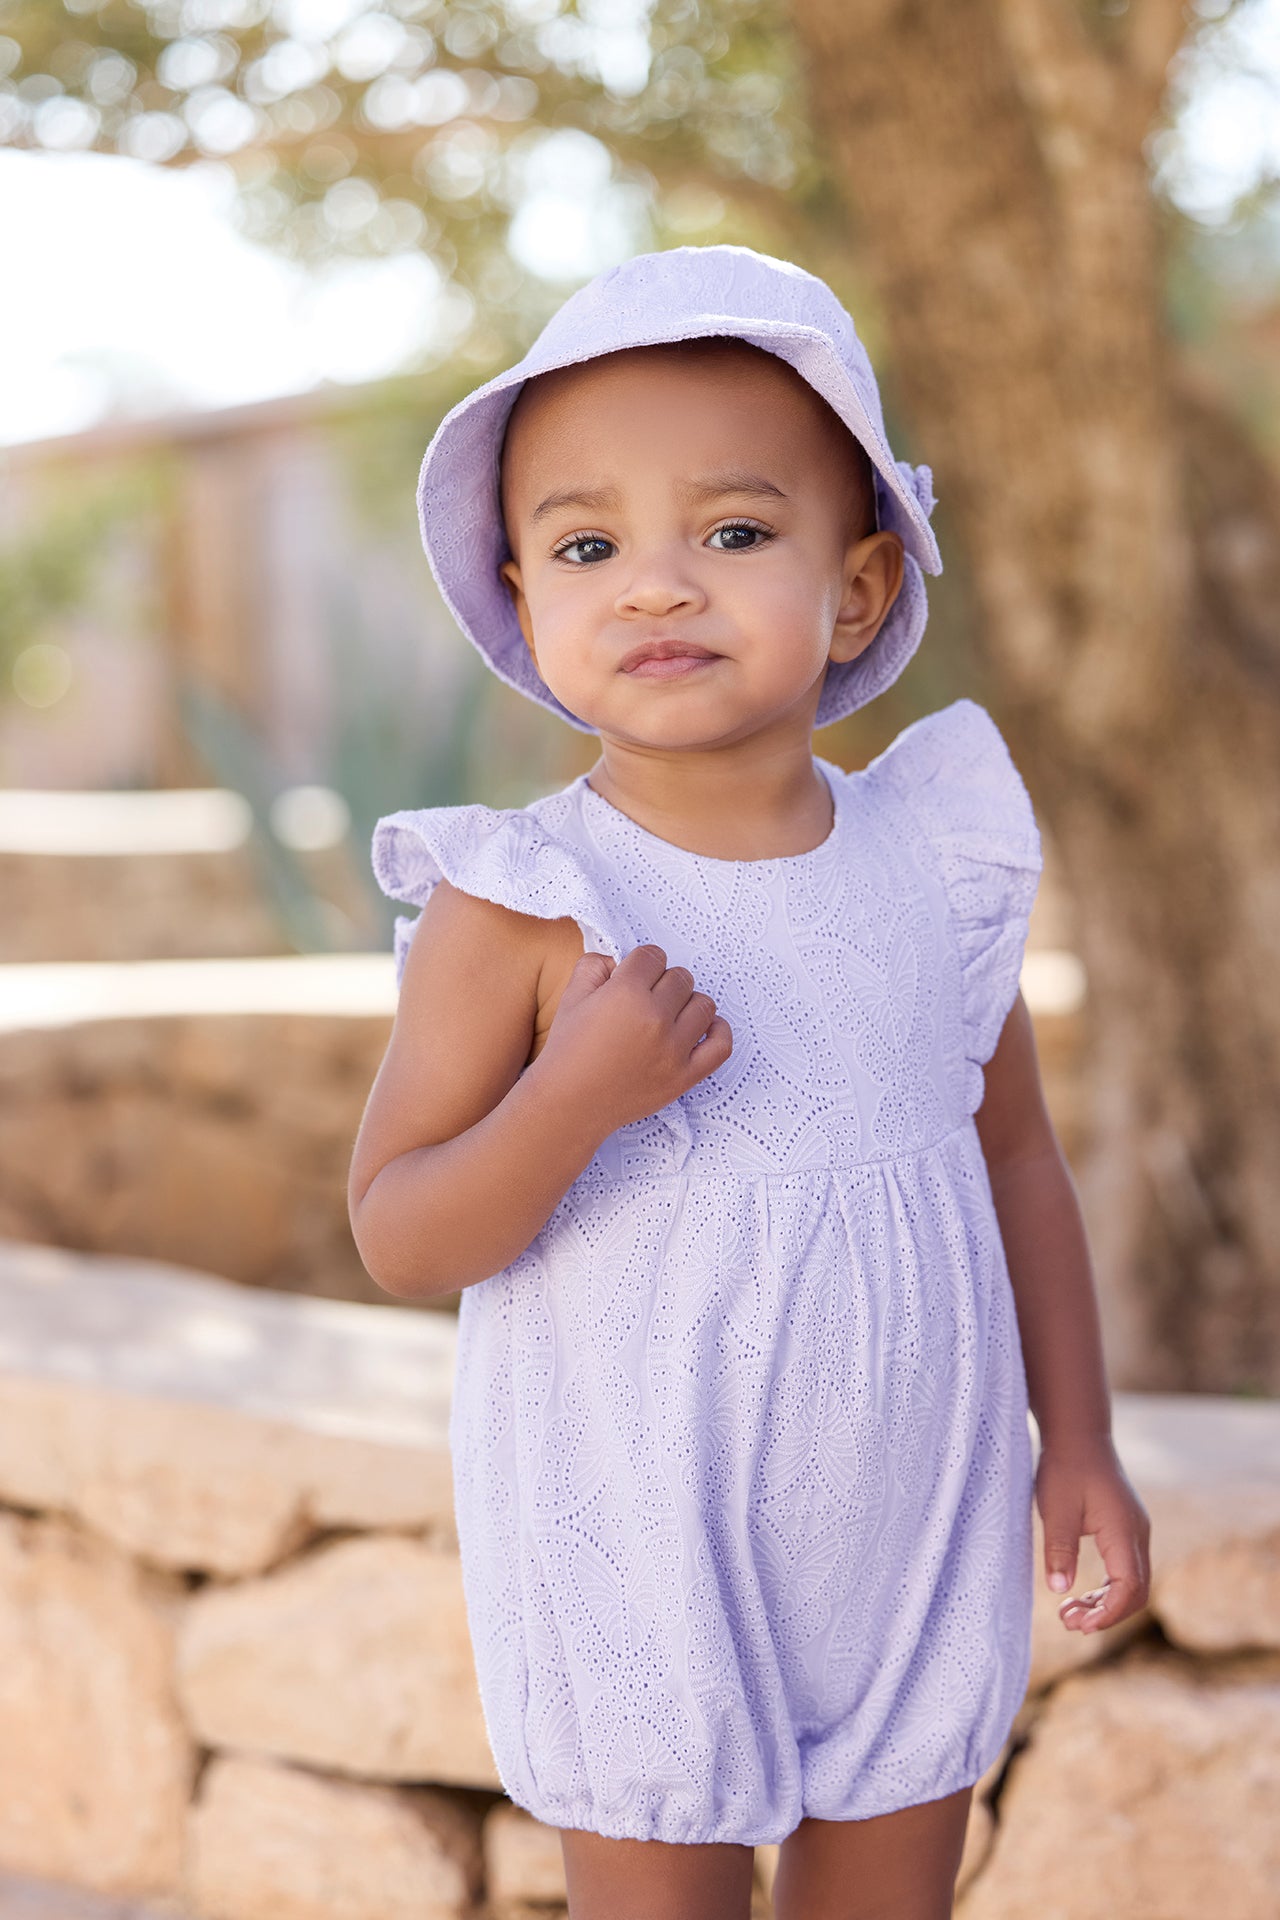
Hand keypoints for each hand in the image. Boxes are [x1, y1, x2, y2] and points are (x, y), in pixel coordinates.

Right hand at [533, 943, 732, 1138]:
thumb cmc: (568, 1052)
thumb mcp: (571, 998)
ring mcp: (674, 1049)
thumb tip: (618, 960)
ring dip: (687, 1003)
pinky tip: (703, 1027)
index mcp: (625, 994)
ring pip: (703, 1004)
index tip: (634, 975)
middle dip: (662, 982)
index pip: (652, 956)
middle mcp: (655, 1018)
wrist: (569, 1103)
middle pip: (679, 978)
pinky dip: (718, 1031)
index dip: (641, 963)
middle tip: (646, 998)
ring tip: (669, 1014)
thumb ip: (594, 966)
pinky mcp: (685, 1076)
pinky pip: (721, 1045)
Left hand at [1034, 1436, 1151, 1633]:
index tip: (1080, 1626)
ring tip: (1069, 1615)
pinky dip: (1106, 1587)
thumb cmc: (1065, 1468)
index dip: (1109, 1614)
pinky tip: (1080, 1595)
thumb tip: (1060, 1590)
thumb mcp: (1055, 1509)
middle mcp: (1137, 1533)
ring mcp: (1134, 1531)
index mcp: (1124, 1530)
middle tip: (1070, 1624)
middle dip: (1107, 1614)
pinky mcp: (1125, 1529)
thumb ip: (1059, 1549)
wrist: (1078, 1435)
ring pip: (1131, 1582)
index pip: (1129, 1587)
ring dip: (1104, 1603)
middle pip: (1136, 1591)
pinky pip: (1124, 1568)